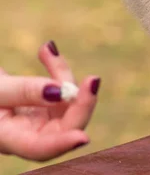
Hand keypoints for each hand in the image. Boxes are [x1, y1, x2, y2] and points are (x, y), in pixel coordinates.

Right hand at [0, 42, 99, 161]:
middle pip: (65, 127)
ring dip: (63, 75)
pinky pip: (60, 88)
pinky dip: (57, 69)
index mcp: (9, 139)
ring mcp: (39, 119)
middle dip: (82, 104)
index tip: (83, 137)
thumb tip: (61, 92)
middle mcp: (28, 133)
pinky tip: (46, 49)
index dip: (62, 144)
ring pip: (67, 103)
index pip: (39, 148)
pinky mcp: (44, 104)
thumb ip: (24, 91)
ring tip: (47, 50)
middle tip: (92, 80)